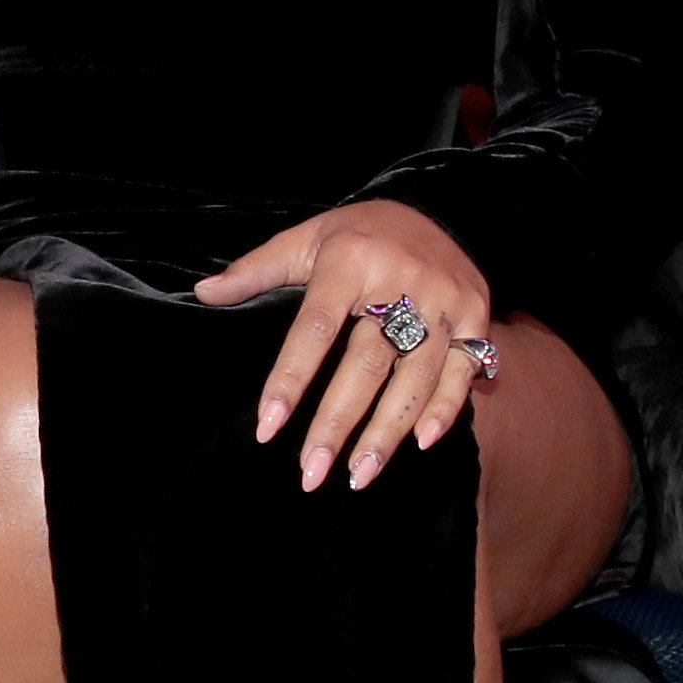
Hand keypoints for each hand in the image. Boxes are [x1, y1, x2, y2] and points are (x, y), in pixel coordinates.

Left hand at [194, 201, 493, 492]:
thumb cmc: (358, 233)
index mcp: (350, 261)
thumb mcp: (305, 238)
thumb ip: (257, 270)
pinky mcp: (476, 314)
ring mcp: (443, 300)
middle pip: (365, 363)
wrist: (436, 207)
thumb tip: (205, 293)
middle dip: (336, 423)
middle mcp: (400, 281)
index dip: (290, 379)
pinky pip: (461, 369)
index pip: (314, 329)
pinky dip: (444, 407)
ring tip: (358, 475)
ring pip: (414, 376)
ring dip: (386, 431)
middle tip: (311, 473)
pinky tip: (420, 443)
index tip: (267, 427)